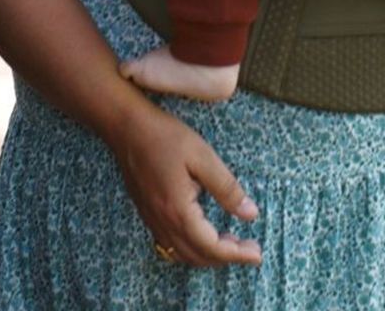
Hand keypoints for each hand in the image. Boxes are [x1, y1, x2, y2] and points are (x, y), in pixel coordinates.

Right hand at [107, 100, 260, 268]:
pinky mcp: (147, 213)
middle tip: (250, 250)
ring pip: (182, 254)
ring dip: (208, 255)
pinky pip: (170, 245)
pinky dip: (191, 249)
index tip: (257, 254)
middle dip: (226, 258)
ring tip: (231, 243)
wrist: (127, 128)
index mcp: (178, 211)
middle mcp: (163, 223)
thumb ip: (227, 188)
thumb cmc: (166, 137)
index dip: (236, 254)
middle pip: (198, 256)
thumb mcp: (203, 157)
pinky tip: (203, 234)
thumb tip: (250, 214)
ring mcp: (152, 220)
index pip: (211, 246)